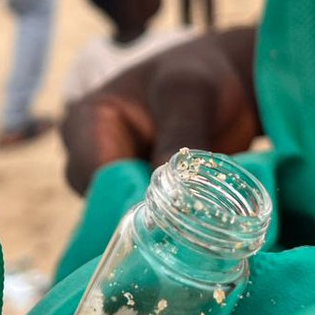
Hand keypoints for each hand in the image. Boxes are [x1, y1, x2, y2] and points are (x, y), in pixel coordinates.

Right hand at [63, 0, 314, 276]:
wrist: (228, 82)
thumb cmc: (203, 75)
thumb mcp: (191, 95)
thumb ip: (179, 135)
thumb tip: (168, 195)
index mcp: (85, 121)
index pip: (95, 175)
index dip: (129, 198)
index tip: (169, 218)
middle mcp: (88, 154)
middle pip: (101, 203)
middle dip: (141, 218)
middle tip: (187, 232)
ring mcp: (112, 178)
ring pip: (119, 218)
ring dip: (155, 228)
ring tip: (195, 236)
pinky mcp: (135, 196)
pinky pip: (139, 223)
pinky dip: (164, 230)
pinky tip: (194, 239)